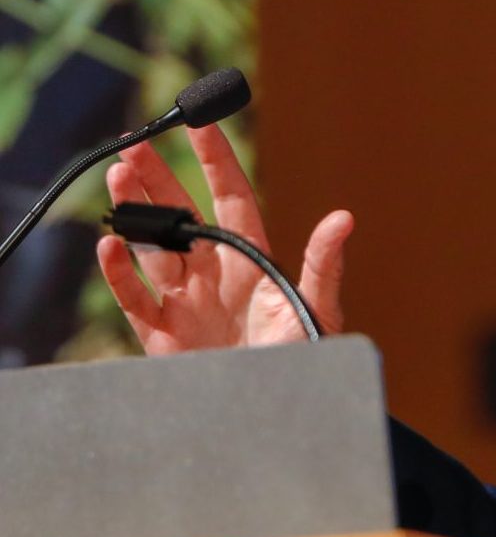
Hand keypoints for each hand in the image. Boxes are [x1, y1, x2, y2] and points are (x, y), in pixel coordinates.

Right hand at [96, 122, 353, 353]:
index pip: (230, 196)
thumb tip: (344, 219)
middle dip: (158, 180)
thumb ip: (323, 265)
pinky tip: (110, 244)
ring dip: (135, 213)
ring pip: (153, 247)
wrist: (278, 415)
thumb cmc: (306, 360)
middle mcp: (216, 273)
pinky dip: (120, 272)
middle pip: (181, 214)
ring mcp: (187, 302)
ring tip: (118, 177)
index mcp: (252, 258)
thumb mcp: (317, 309)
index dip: (214, 159)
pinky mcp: (164, 337)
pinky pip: (136, 298)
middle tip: (134, 145)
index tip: (198, 121)